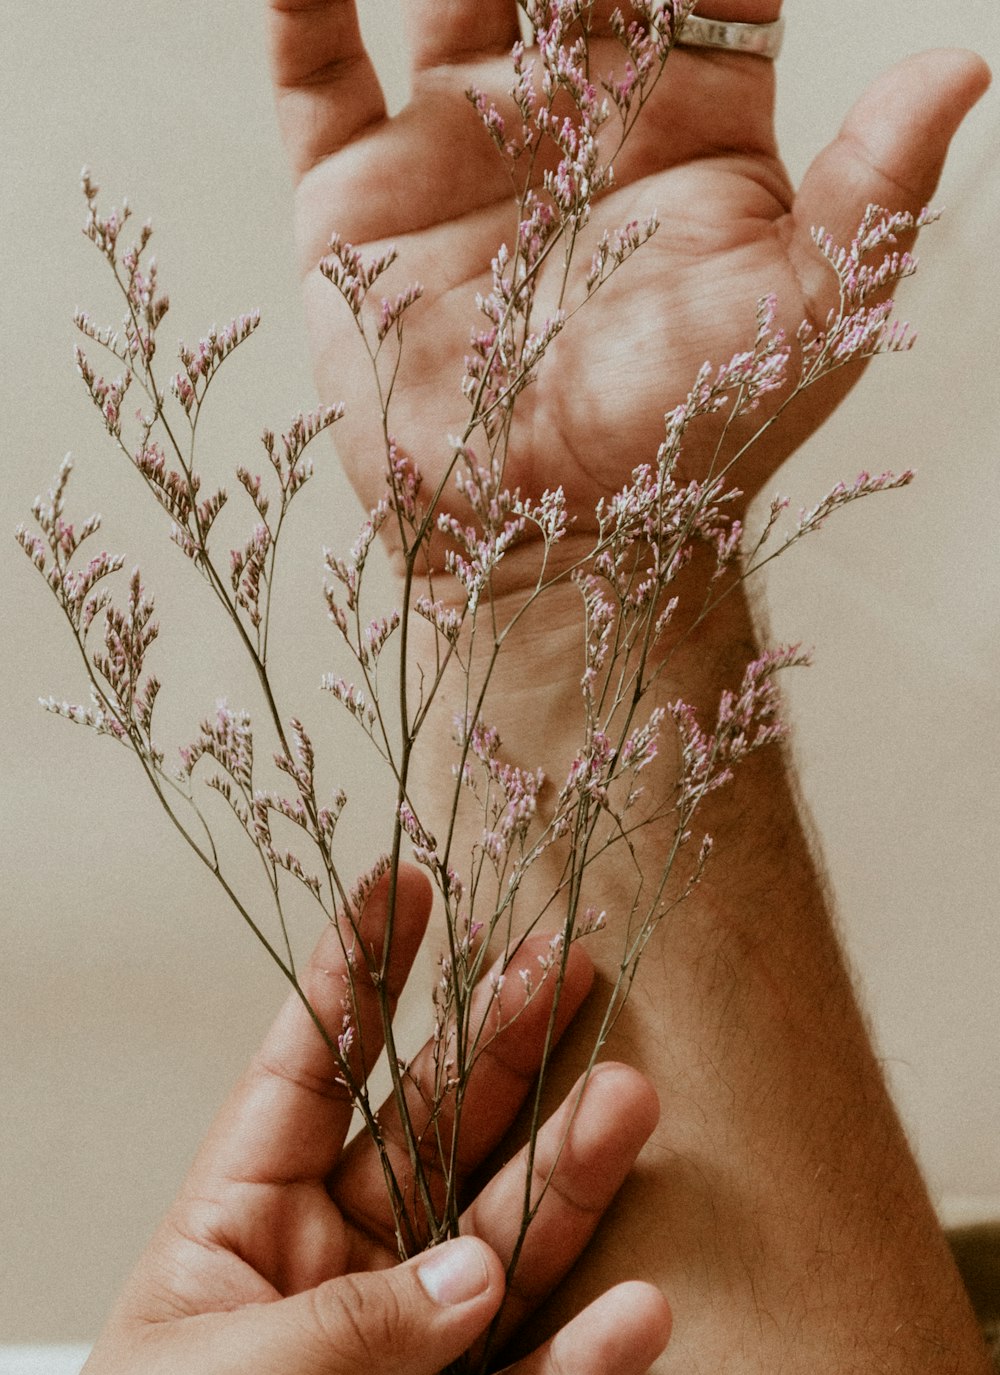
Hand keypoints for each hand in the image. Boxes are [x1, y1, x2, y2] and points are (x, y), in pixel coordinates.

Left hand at [36, 866, 669, 1374]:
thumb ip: (343, 1329)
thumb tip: (472, 1270)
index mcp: (239, 1237)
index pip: (302, 1076)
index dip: (353, 978)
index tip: (406, 885)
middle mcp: (333, 1280)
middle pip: (428, 1137)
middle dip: (495, 1050)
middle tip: (567, 965)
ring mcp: (403, 1364)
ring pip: (502, 1250)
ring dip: (567, 1178)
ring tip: (628, 1103)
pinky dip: (586, 1363)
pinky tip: (636, 1312)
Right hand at [268, 0, 987, 533]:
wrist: (547, 544)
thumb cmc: (685, 446)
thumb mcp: (804, 320)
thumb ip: (877, 192)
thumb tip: (964, 66)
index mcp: (685, 121)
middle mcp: (570, 114)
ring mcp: (459, 148)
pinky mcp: (358, 203)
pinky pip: (316, 75)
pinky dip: (300, 1)